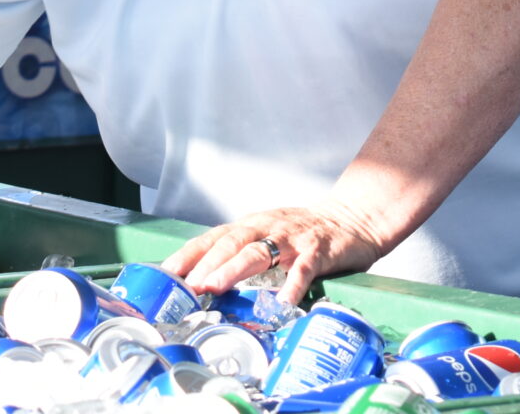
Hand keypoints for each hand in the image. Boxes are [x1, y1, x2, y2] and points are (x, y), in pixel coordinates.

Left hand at [159, 203, 386, 306]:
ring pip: (259, 251)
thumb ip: (242, 254)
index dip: (189, 254)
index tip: (166, 273)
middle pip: (230, 242)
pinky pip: (303, 269)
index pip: (213, 237)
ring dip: (234, 268)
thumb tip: (205, 284)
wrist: (353, 217)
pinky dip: (291, 285)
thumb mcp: (268, 237)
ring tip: (214, 287)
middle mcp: (267, 227)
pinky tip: (281, 303)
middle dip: (205, 263)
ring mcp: (292, 238)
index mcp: (252, 226)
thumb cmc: (304, 233)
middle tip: (187, 286)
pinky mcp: (318, 250)